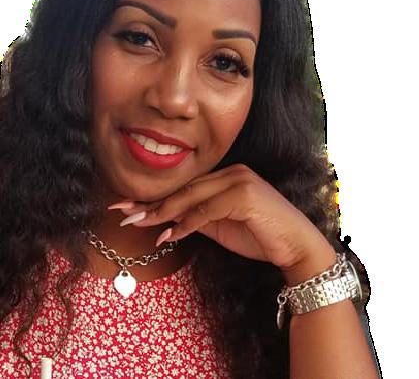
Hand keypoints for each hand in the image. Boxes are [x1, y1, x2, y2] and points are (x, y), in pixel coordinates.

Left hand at [108, 163, 335, 272]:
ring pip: (192, 196)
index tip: (129, 205)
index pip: (186, 186)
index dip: (157, 196)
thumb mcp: (223, 226)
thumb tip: (170, 220)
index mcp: (227, 176)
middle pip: (185, 188)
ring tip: (136, 222)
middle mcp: (232, 172)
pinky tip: (168, 235)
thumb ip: (199, 218)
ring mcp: (239, 180)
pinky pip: (206, 210)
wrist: (296, 246)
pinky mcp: (244, 195)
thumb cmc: (262, 236)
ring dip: (162, 212)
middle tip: (122, 212)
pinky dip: (186, 224)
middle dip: (151, 202)